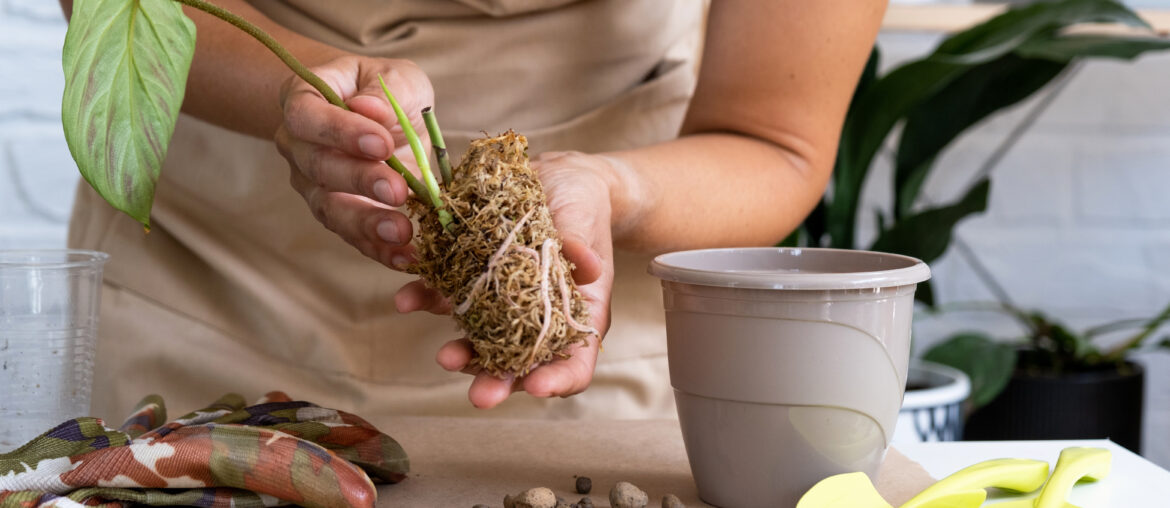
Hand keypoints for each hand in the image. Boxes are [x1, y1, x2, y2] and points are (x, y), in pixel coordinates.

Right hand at [275, 55, 433, 269]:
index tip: (379, 142)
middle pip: (317, 167)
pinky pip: (353, 237)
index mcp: (304, 100)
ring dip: (366, 224)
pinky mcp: (339, 215)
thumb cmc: (386, 92)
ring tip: (401, 232)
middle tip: (397, 190)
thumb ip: (386, 91)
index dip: (339, 131)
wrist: (385, 120)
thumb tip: (369, 108)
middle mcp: (299, 147)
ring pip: (330, 209)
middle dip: (359, 181)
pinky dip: (379, 250)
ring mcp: (314, 185)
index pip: (306, 116)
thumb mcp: (396, 77)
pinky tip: (406, 257)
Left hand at [396, 151, 617, 408]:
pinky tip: (406, 299)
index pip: (574, 364)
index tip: (538, 387)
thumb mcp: (585, 219)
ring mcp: (500, 301)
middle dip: (499, 381)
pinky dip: (424, 299)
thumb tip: (588, 266)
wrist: (553, 178)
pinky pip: (444, 296)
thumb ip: (580, 244)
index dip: (558, 379)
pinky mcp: (469, 277)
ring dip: (461, 353)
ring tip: (444, 358)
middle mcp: (536, 317)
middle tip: (480, 397)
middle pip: (520, 364)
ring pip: (479, 340)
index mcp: (576, 314)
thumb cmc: (582, 204)